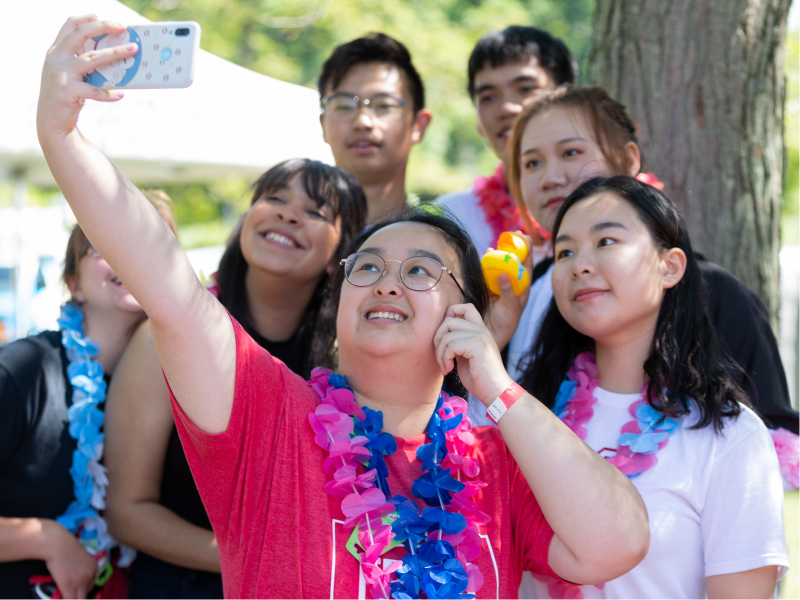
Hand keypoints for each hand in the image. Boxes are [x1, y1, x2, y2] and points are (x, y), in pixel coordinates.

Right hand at [37, 15, 134, 142]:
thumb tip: (114, 52)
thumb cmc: (67, 96)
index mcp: (56, 51)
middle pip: (81, 33)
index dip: (88, 18)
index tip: (106, 19)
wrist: (51, 122)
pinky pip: (94, 90)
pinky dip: (109, 93)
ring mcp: (61, 74)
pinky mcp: (67, 92)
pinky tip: (121, 94)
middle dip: (103, 27)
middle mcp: (56, 58)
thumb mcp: (71, 73)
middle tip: (124, 27)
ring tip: (133, 51)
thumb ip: (84, 61)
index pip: (70, 25)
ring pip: (92, 58)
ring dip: (115, 53)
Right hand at [40, 520, 96, 598]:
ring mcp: (82, 582)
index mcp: (94, 567)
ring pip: (80, 598)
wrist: (58, 544)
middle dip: (78, 593)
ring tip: (66, 593)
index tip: (76, 589)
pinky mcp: (70, 587)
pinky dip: (68, 599)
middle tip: (70, 591)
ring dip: (73, 597)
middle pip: (87, 592)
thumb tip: (75, 576)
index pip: (91, 584)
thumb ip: (81, 568)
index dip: (82, 588)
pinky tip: (61, 597)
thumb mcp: (80, 557)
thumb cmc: (64, 547)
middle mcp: (91, 574)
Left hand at [433, 303, 513, 404]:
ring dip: (440, 354)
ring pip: (446, 335)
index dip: (449, 316)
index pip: (464, 307)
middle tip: (440, 356)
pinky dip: (444, 359)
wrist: (496, 392)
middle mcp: (481, 329)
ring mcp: (480, 336)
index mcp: (480, 330)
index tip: (444, 338)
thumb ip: (457, 342)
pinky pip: (450, 346)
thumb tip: (439, 334)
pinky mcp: (477, 345)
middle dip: (437, 338)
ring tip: (445, 367)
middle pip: (449, 320)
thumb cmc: (479, 378)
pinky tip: (449, 369)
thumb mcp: (465, 356)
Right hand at [484, 231, 532, 349]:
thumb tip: (504, 272)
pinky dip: (488, 261)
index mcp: (522, 288)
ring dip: (501, 252)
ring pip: (502, 264)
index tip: (527, 236)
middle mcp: (512, 283)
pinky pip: (488, 270)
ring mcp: (499, 284)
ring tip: (500, 240)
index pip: (528, 265)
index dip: (528, 250)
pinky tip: (488, 252)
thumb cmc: (506, 323)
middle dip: (514, 247)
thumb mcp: (511, 307)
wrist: (491, 334)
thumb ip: (508, 290)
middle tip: (512, 233)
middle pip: (515, 261)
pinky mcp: (487, 287)